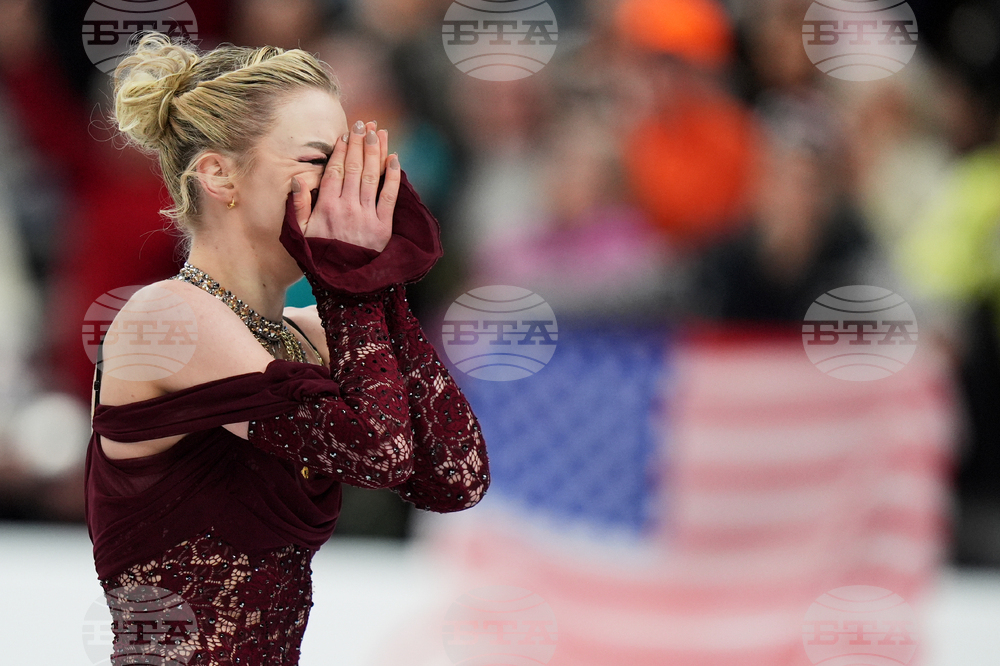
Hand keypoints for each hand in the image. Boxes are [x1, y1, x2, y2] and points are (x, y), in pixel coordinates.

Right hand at [288, 120, 399, 251]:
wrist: (344, 285)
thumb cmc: (320, 257)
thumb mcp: (301, 234)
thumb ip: (298, 207)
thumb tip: (297, 179)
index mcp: (327, 207)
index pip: (335, 170)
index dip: (341, 150)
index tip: (346, 134)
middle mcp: (348, 207)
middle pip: (354, 168)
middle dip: (359, 143)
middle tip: (364, 124)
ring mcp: (367, 216)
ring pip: (372, 176)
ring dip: (376, 152)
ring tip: (378, 132)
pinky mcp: (384, 226)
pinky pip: (390, 196)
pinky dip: (393, 176)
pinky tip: (395, 159)